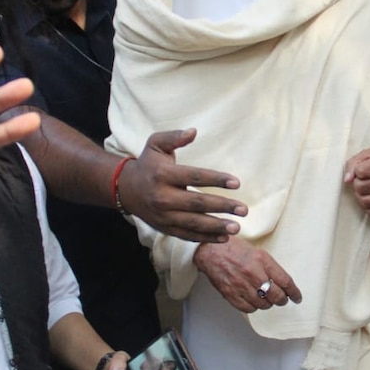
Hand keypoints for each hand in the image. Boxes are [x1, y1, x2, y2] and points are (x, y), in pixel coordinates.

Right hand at [118, 128, 247, 241]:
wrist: (126, 190)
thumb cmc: (148, 164)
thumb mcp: (156, 144)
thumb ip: (174, 137)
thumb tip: (194, 131)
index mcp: (162, 174)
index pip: (193, 177)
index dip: (215, 179)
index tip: (236, 183)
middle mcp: (162, 197)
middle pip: (196, 203)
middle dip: (222, 207)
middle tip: (243, 209)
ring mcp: (164, 216)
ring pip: (193, 223)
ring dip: (216, 227)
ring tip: (237, 227)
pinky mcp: (165, 228)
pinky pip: (187, 235)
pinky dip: (206, 238)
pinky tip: (223, 237)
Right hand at [194, 237, 301, 313]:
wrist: (210, 251)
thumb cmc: (233, 249)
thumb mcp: (257, 252)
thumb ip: (270, 267)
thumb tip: (283, 284)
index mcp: (262, 260)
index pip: (285, 281)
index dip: (294, 292)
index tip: (297, 297)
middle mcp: (253, 273)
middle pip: (276, 296)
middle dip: (282, 300)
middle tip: (282, 299)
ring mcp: (241, 285)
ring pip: (263, 304)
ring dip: (267, 303)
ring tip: (265, 298)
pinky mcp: (231, 294)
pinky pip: (248, 308)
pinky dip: (253, 307)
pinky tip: (253, 300)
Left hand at [343, 144, 369, 216]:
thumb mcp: (368, 153)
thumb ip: (354, 164)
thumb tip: (347, 179)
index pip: (360, 172)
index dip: (356, 171)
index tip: (361, 169)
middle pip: (361, 187)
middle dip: (357, 183)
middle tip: (362, 179)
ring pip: (365, 201)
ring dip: (360, 195)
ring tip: (364, 188)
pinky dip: (367, 206)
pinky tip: (369, 197)